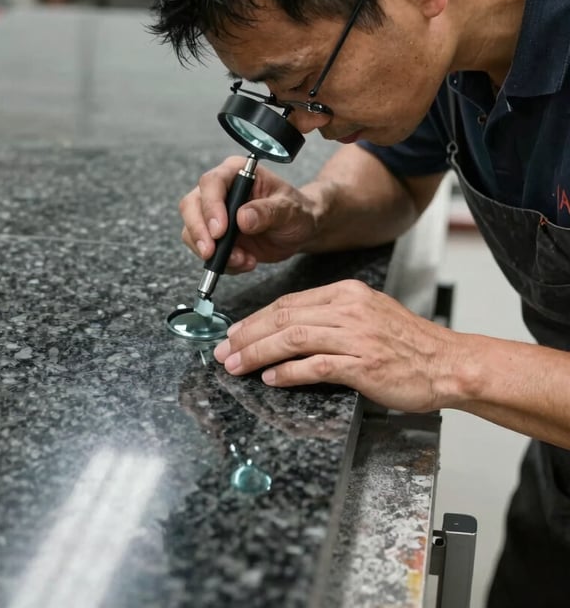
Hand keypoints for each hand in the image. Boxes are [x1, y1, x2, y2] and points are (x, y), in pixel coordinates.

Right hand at [179, 155, 323, 272]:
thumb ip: (268, 212)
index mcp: (238, 172)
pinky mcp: (215, 236)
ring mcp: (215, 214)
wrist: (301, 230)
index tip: (220, 230)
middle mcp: (221, 190)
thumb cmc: (297, 211)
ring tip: (243, 260)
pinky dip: (222, 262)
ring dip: (214, 252)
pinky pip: (205, 250)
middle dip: (199, 232)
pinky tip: (245, 262)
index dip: (211, 206)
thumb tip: (243, 218)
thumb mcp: (290, 210)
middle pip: (191, 205)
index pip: (212, 183)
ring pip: (192, 231)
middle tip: (211, 252)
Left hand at [213, 279, 459, 412]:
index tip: (235, 332)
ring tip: (236, 366)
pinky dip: (289, 372)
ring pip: (293, 338)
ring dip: (258, 353)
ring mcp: (356, 336)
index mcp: (346, 294)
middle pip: (284, 317)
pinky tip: (271, 379)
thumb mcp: (367, 315)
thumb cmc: (408, 344)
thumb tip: (287, 332)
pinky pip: (316, 366)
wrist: (449, 364)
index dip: (256, 318)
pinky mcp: (364, 364)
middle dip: (247, 335)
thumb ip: (329, 319)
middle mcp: (348, 309)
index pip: (289, 302)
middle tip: (224, 350)